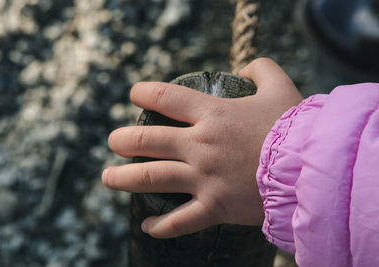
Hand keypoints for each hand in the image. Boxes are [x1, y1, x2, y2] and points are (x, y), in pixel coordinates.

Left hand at [102, 58, 302, 237]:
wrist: (312, 169)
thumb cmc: (295, 129)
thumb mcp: (281, 87)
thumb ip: (262, 68)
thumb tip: (246, 66)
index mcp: (213, 115)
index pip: (165, 97)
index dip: (143, 92)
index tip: (134, 94)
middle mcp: (201, 145)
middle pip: (146, 140)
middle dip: (123, 140)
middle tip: (114, 142)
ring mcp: (205, 178)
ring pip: (151, 178)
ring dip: (123, 178)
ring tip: (107, 177)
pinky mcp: (215, 207)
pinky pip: (181, 221)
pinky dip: (161, 225)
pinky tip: (148, 225)